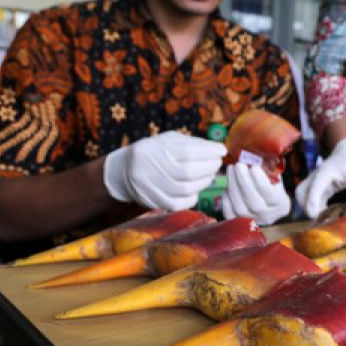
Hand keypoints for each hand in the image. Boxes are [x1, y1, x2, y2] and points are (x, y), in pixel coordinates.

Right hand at [102, 131, 225, 210]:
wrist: (124, 171)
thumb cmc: (154, 152)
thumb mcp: (168, 140)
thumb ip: (192, 143)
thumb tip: (217, 149)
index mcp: (154, 149)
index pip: (187, 151)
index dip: (208, 152)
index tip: (222, 150)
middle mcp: (149, 168)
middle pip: (188, 172)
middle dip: (209, 167)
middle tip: (217, 163)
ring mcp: (150, 187)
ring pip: (185, 189)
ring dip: (204, 182)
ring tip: (210, 175)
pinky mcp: (152, 202)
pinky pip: (178, 204)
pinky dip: (192, 196)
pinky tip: (196, 189)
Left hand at [224, 163, 290, 224]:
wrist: (268, 205)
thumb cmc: (272, 186)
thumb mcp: (275, 177)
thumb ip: (268, 170)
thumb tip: (252, 157)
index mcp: (281, 204)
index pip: (269, 194)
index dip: (259, 180)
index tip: (253, 167)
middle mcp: (269, 216)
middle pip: (253, 202)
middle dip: (243, 181)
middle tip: (238, 165)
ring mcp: (254, 221)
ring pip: (240, 208)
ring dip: (233, 186)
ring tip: (231, 170)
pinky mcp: (240, 223)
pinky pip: (230, 213)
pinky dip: (226, 199)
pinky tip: (227, 186)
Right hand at [296, 138, 345, 218]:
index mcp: (324, 173)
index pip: (314, 187)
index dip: (312, 201)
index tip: (314, 215)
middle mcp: (316, 178)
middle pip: (301, 193)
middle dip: (305, 207)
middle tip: (318, 218)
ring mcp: (315, 183)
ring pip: (302, 196)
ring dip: (308, 208)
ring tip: (322, 218)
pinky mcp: (319, 189)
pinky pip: (311, 199)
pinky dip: (315, 208)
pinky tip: (325, 215)